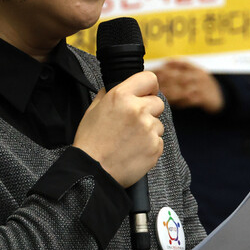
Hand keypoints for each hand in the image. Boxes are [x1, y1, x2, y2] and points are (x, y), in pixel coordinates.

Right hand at [73, 71, 164, 186]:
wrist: (92, 171)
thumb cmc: (90, 141)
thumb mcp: (94, 109)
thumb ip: (110, 93)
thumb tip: (121, 85)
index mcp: (121, 96)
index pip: (149, 78)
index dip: (149, 86)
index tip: (147, 93)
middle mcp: (138, 110)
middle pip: (158, 102)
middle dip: (149, 110)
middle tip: (133, 122)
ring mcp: (148, 129)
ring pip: (158, 124)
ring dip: (149, 130)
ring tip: (130, 140)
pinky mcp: (155, 147)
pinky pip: (158, 141)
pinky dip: (149, 145)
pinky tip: (134, 150)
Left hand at [153, 60, 223, 112]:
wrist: (221, 96)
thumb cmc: (202, 83)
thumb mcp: (194, 70)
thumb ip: (180, 65)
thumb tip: (164, 62)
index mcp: (192, 68)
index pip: (172, 65)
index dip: (159, 69)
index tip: (148, 72)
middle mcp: (195, 76)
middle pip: (174, 77)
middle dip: (159, 80)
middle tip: (147, 85)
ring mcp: (198, 87)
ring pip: (179, 89)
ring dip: (166, 92)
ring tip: (155, 95)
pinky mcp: (201, 99)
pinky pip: (186, 101)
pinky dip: (176, 102)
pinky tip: (168, 103)